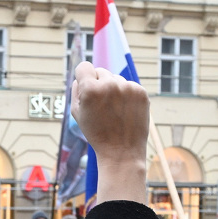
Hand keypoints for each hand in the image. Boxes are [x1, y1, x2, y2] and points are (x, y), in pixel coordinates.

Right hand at [71, 62, 148, 204]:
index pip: (84, 66)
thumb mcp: (77, 113)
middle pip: (100, 71)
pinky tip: (124, 111)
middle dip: (98, 84)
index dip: (83, 76)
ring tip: (114, 112)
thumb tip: (82, 75)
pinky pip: (129, 86)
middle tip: (101, 106)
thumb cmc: (96, 133)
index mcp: (91, 89)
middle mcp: (110, 84)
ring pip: (116, 78)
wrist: (122, 152)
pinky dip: (126, 95)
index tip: (85, 84)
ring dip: (113, 89)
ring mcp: (128, 87)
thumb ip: (76, 90)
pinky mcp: (141, 92)